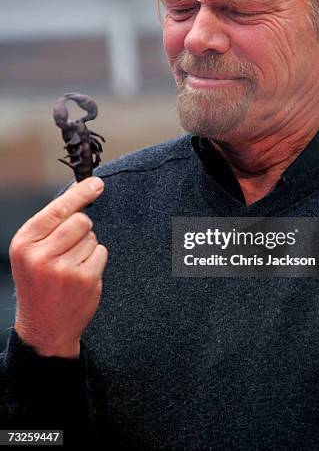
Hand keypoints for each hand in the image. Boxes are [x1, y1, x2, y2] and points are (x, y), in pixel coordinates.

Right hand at [9, 176, 106, 357]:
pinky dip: (95, 260)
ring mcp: (64, 269)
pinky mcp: (85, 279)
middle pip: (81, 220)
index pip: (58, 208)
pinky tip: (80, 276)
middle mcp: (41, 255)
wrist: (44, 328)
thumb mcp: (31, 252)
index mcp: (24, 243)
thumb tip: (82, 192)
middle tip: (68, 248)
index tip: (96, 183)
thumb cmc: (39, 284)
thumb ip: (50, 225)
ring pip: (92, 237)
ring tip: (70, 267)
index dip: (80, 193)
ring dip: (86, 247)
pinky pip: (101, 252)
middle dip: (81, 229)